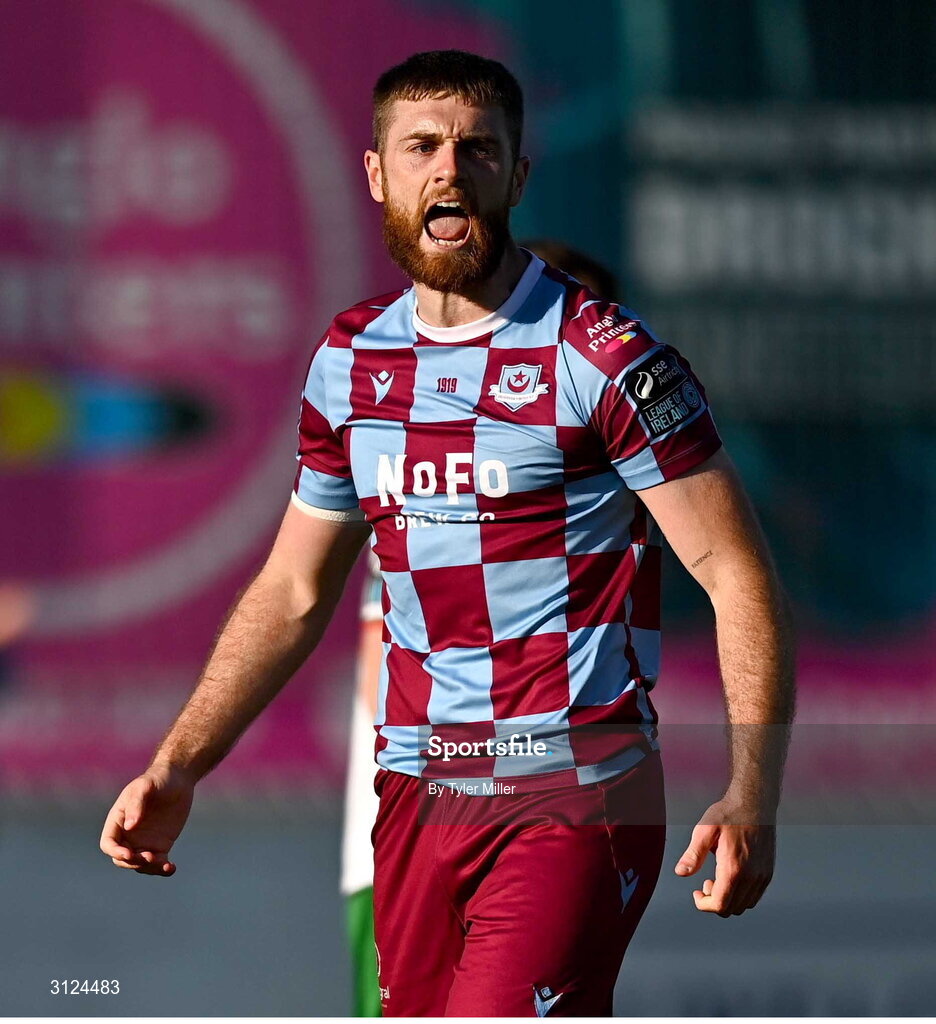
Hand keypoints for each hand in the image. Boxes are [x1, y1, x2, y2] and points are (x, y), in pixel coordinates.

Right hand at [99, 764, 195, 875]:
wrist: (178, 779)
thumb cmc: (157, 779)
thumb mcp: (145, 787)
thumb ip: (137, 804)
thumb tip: (129, 826)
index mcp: (118, 821)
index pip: (108, 843)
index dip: (115, 852)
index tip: (129, 854)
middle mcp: (128, 835)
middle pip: (122, 859)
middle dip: (133, 862)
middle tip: (150, 856)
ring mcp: (144, 842)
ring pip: (139, 865)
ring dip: (148, 868)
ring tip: (164, 864)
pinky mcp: (160, 846)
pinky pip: (157, 863)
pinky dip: (162, 869)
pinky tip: (171, 868)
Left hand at [674, 795, 775, 915]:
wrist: (755, 803)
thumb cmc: (729, 814)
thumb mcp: (705, 830)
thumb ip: (693, 855)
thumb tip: (681, 872)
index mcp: (734, 868)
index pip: (720, 904)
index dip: (704, 905)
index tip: (696, 893)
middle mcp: (752, 877)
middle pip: (731, 909)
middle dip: (714, 902)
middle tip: (705, 882)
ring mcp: (762, 876)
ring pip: (744, 905)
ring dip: (728, 899)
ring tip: (717, 878)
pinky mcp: (768, 872)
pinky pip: (754, 897)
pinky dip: (740, 895)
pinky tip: (731, 876)